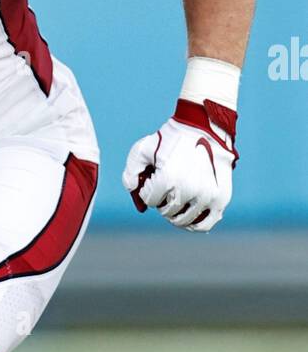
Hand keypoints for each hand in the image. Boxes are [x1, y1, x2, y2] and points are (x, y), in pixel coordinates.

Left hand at [122, 97, 238, 231]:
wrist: (204, 127)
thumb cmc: (170, 139)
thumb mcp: (142, 149)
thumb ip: (130, 173)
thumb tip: (135, 195)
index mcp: (168, 179)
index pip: (149, 201)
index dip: (148, 189)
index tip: (155, 176)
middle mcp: (189, 190)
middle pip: (166, 212)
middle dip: (162, 200)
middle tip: (166, 186)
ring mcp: (207, 196)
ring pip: (184, 220)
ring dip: (176, 212)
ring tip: (177, 197)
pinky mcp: (221, 198)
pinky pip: (206, 224)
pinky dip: (195, 225)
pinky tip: (189, 217)